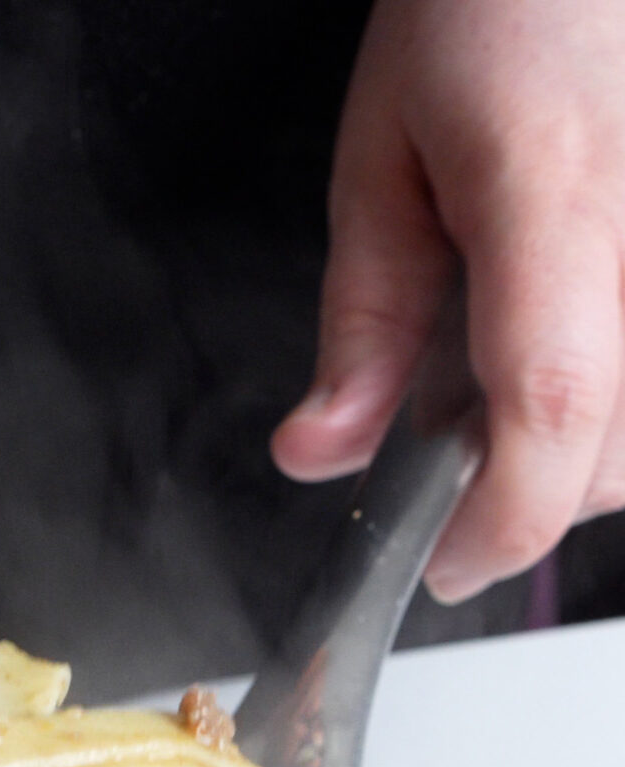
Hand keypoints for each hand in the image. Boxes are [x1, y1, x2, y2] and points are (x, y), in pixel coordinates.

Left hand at [271, 0, 624, 601]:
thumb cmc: (497, 3)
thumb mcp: (384, 149)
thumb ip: (362, 318)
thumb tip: (320, 455)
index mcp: (551, 189)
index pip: (550, 406)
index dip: (502, 521)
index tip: (446, 564)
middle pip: (614, 452)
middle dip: (529, 494)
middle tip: (458, 451)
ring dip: (587, 454)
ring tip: (524, 375)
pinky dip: (620, 408)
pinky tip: (580, 354)